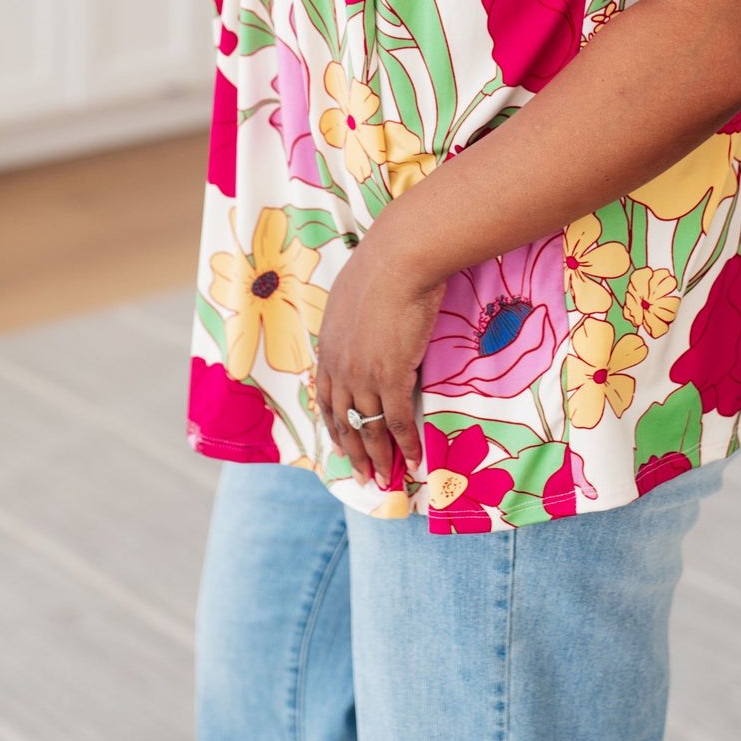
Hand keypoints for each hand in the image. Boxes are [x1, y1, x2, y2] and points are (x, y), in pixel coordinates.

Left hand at [315, 219, 446, 489]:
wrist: (399, 259)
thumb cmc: (382, 266)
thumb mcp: (353, 295)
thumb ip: (353, 319)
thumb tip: (363, 326)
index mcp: (328, 346)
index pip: (325, 396)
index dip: (334, 424)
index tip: (341, 444)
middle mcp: (340, 366)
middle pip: (343, 420)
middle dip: (353, 452)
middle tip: (362, 476)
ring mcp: (363, 374)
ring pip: (369, 427)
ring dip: (377, 458)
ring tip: (385, 480)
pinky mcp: (391, 377)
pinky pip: (398, 421)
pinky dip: (406, 444)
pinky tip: (415, 459)